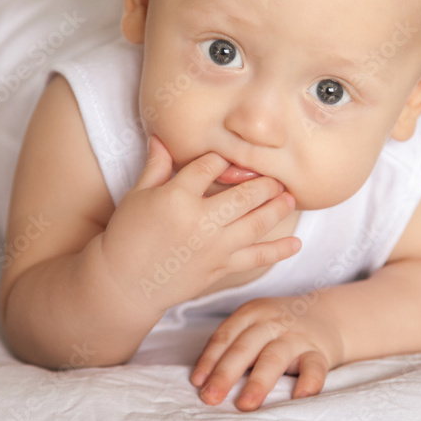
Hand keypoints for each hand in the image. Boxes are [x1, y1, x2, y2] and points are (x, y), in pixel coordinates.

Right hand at [99, 136, 299, 314]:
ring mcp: (214, 247)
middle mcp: (200, 221)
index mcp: (177, 197)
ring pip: (256, 223)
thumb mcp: (138, 195)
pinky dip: (278, 251)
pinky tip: (296, 244)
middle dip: (264, 183)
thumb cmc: (127, 235)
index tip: (229, 157)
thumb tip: (161, 137)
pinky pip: (256, 258)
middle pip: (244, 195)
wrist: (124, 283)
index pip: (210, 166)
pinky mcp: (220, 268)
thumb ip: (157, 166)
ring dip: (277, 209)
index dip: (222, 159)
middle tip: (277, 176)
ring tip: (290, 197)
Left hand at [190, 295, 344, 410]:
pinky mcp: (319, 351)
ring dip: (258, 382)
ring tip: (245, 404)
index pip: (225, 336)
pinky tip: (297, 398)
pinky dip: (307, 383)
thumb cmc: (280, 326)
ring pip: (274, 357)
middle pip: (244, 347)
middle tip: (210, 397)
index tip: (198, 382)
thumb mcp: (255, 325)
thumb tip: (203, 379)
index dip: (210, 360)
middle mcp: (272, 321)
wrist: (328, 315)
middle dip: (225, 373)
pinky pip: (314, 367)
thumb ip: (234, 344)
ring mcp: (296, 335)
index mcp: (251, 313)